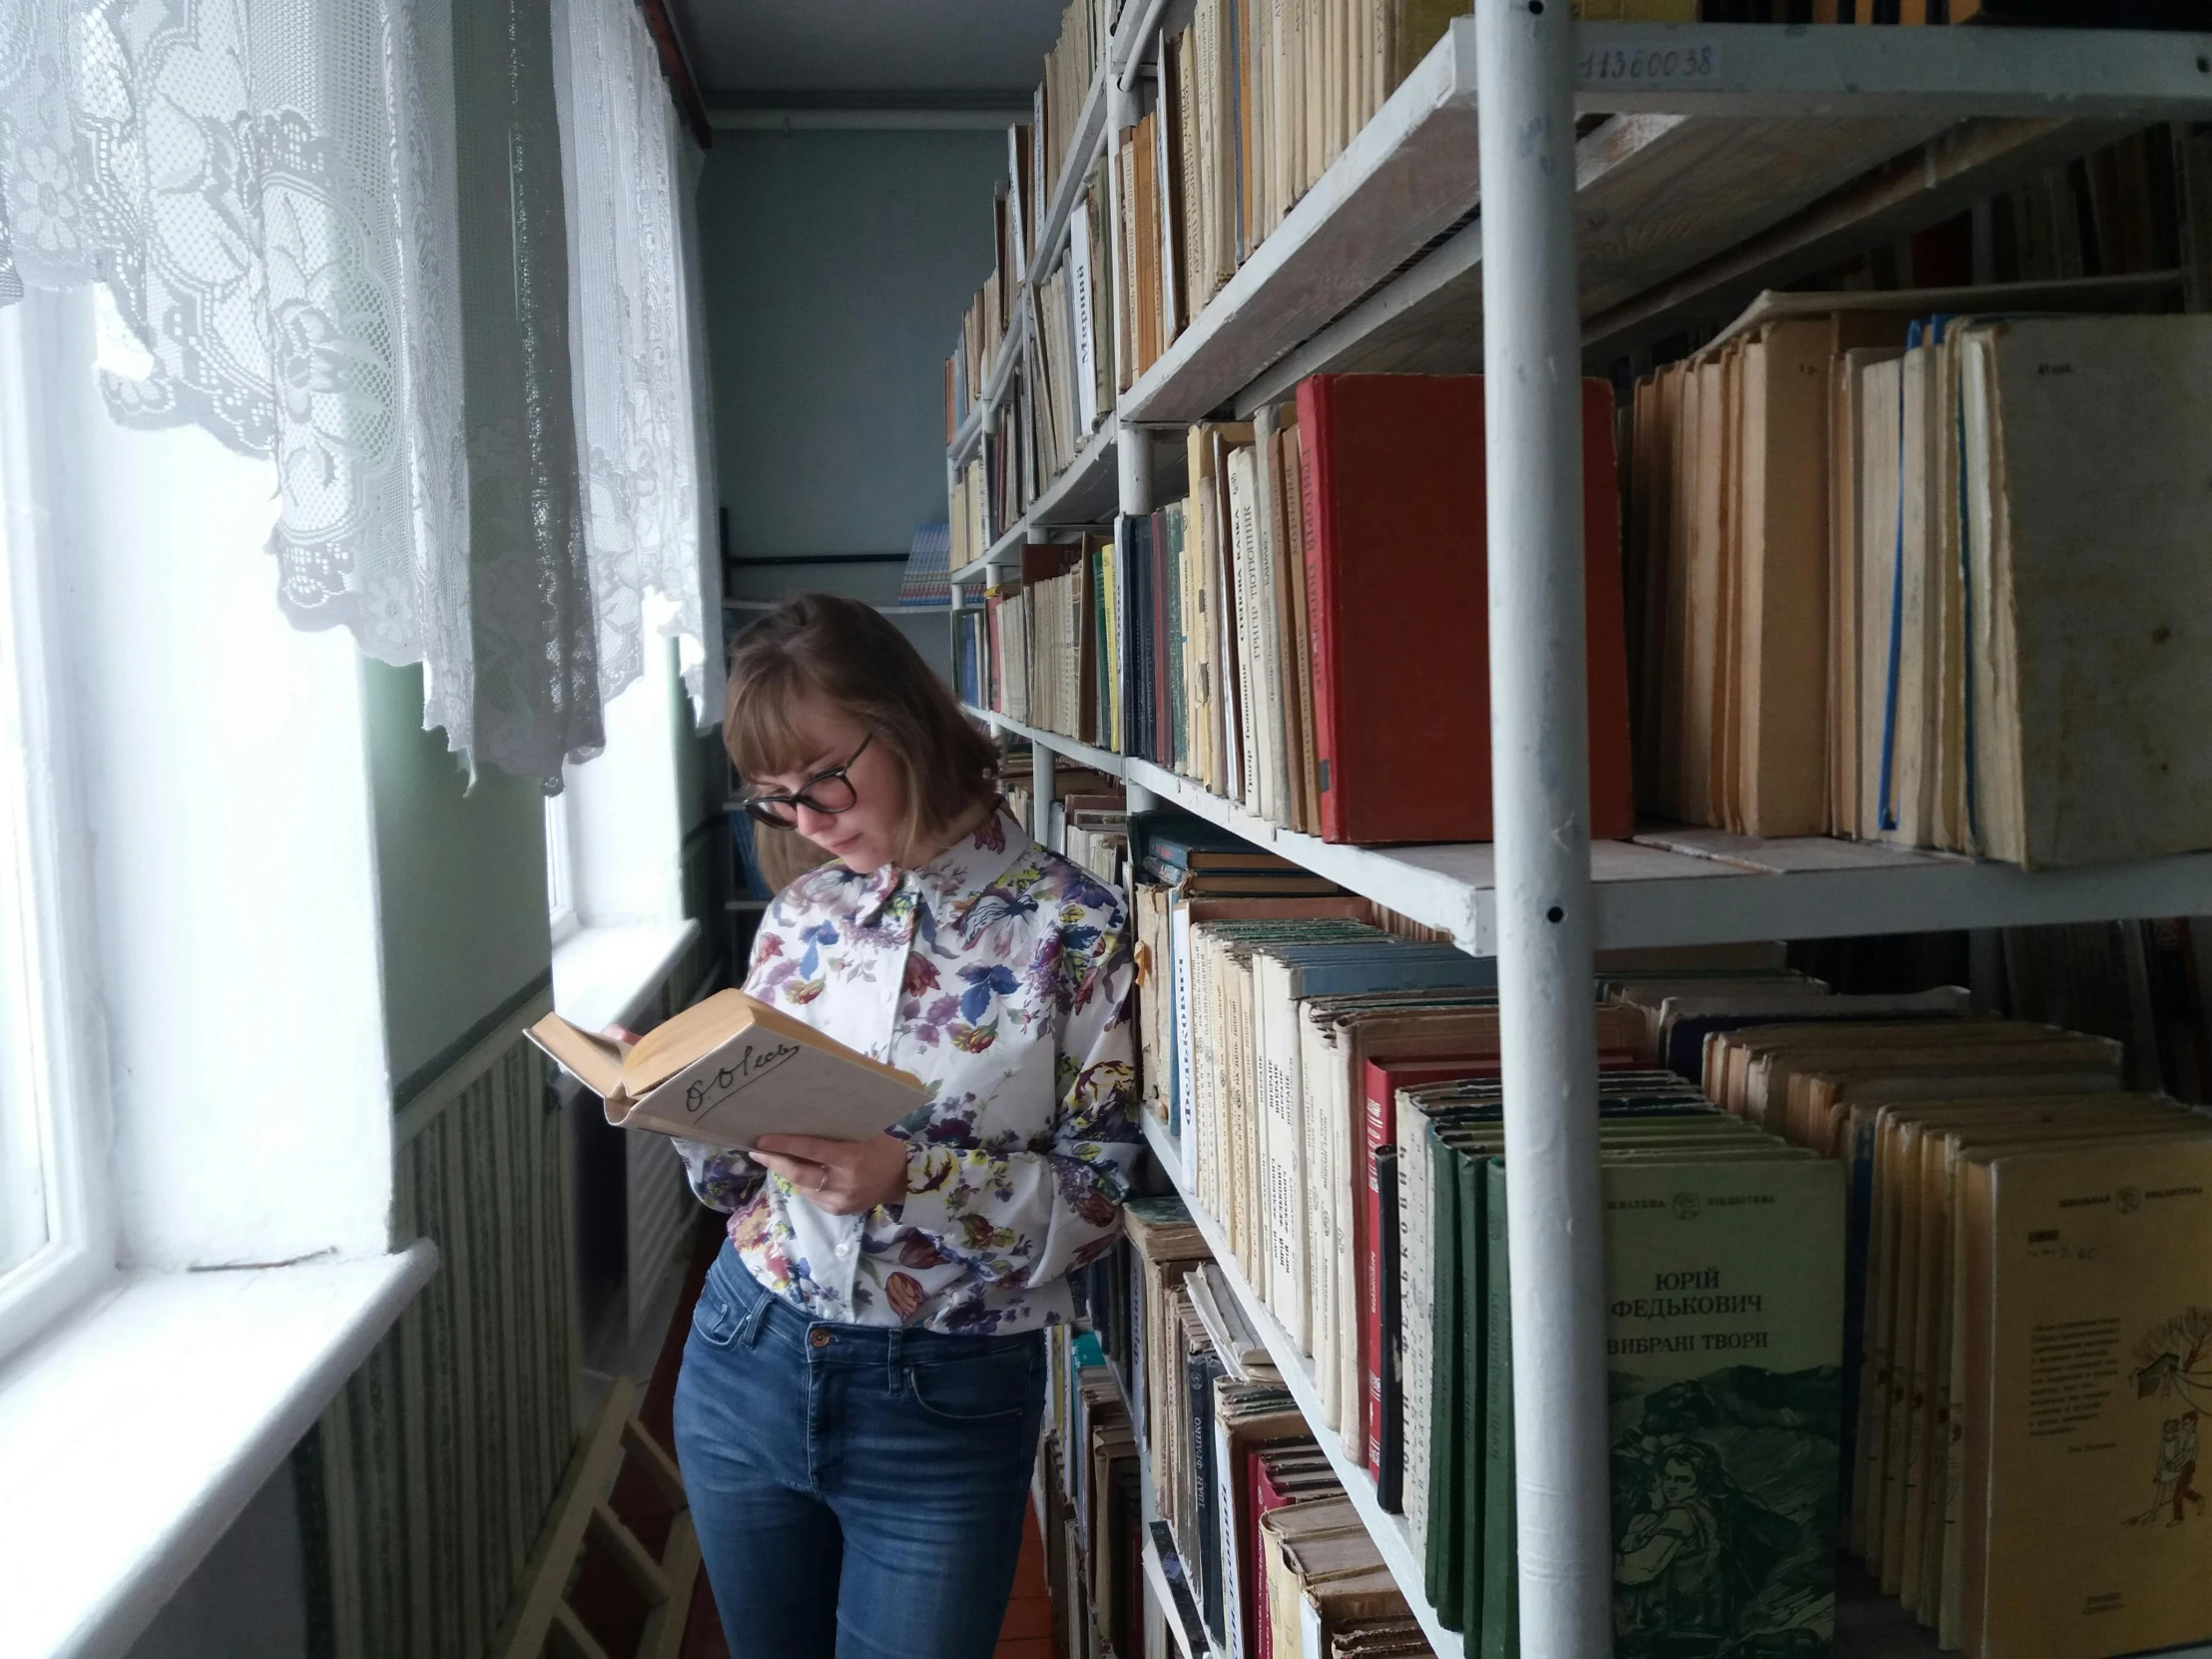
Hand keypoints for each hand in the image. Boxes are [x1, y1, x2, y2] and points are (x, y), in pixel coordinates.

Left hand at [753, 1132, 910, 1216]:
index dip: (784, 1145)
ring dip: (787, 1173)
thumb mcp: (865, 1133)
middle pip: (798, 1174)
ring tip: (775, 1158)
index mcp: (851, 1158)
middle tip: (757, 1151)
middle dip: (775, 1162)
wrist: (904, 1180)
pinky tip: (800, 1172)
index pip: (810, 1150)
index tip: (761, 1140)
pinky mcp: (838, 1211)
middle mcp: (843, 1183)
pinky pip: (812, 1196)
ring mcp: (840, 1201)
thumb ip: (837, 1133)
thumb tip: (802, 1123)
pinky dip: (803, 1183)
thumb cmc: (883, 1148)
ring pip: (802, 1186)